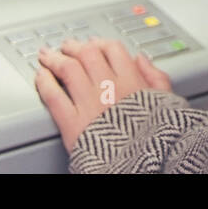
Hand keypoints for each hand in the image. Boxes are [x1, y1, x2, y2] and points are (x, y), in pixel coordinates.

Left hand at [35, 36, 174, 152]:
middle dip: (74, 46)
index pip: (112, 49)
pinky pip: (53, 96)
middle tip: (66, 46)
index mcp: (132, 82)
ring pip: (67, 69)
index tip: (93, 43)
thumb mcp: (167, 104)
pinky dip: (44, 82)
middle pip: (87, 54)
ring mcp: (89, 104)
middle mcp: (109, 88)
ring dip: (54, 59)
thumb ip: (156, 77)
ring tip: (46, 56)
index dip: (100, 43)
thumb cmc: (155, 139)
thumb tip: (142, 59)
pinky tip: (40, 77)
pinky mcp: (72, 124)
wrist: (141, 166)